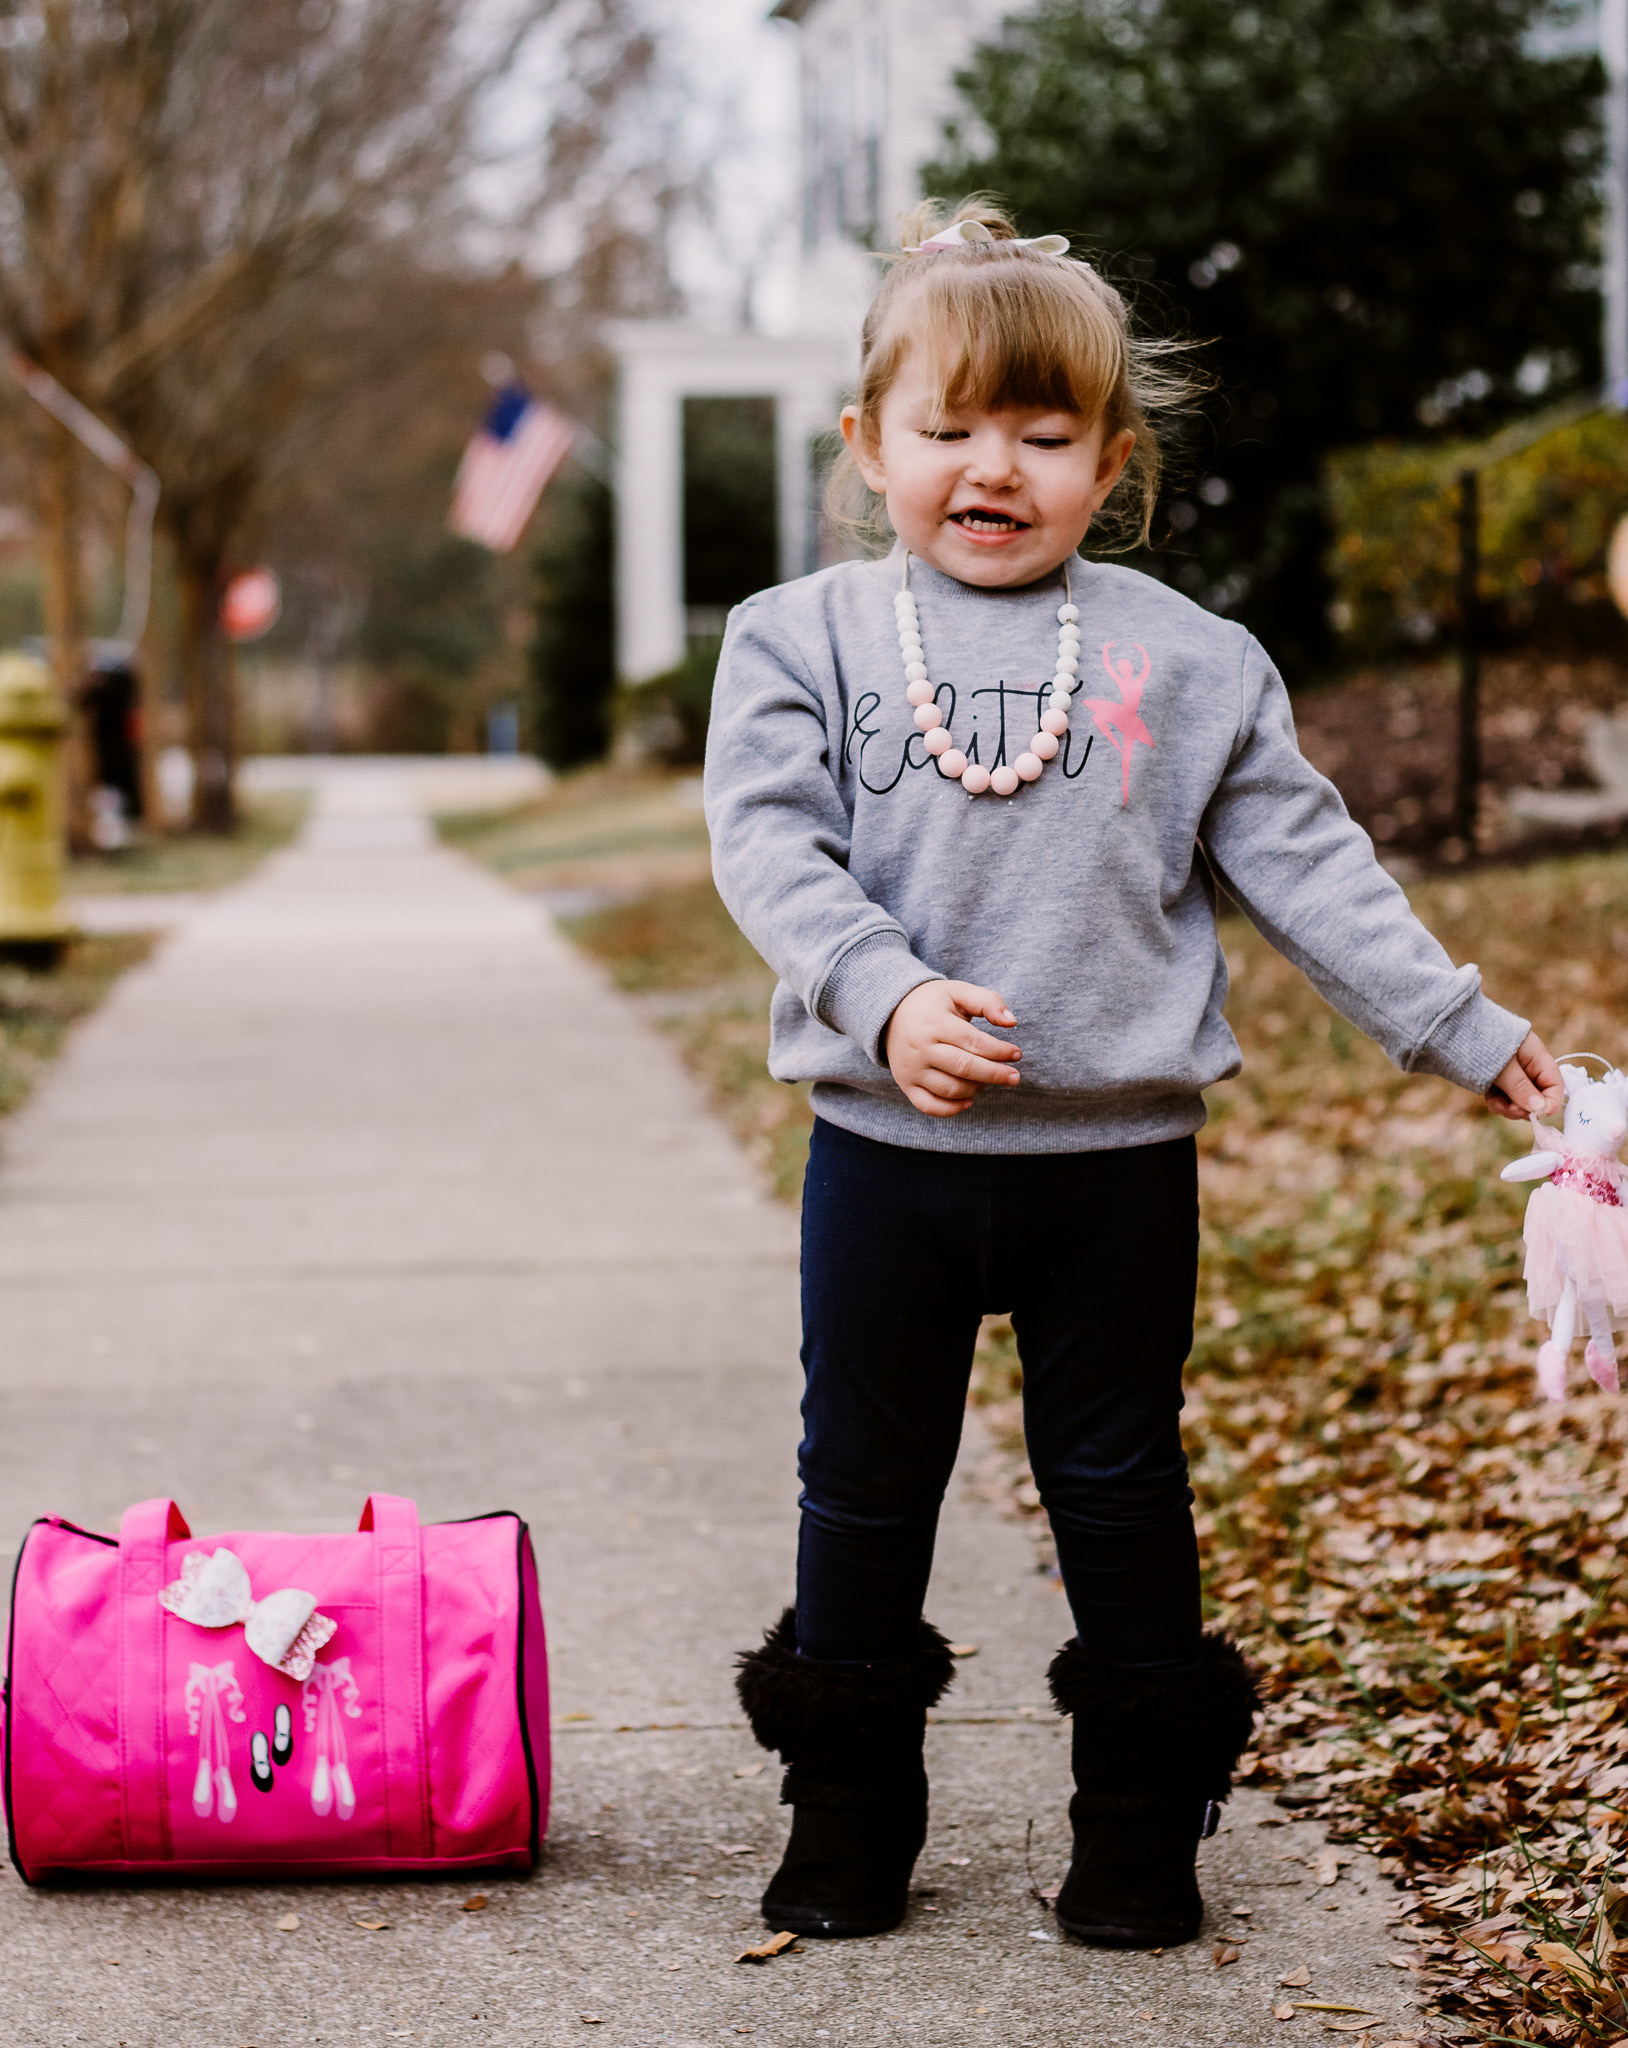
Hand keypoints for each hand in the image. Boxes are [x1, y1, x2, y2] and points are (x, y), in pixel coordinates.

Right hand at [883, 979, 1020, 1118]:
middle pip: (964, 1068)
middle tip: (1014, 1077)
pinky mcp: (906, 1085)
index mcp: (934, 1023)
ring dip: (977, 1089)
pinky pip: (930, 1106)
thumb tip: (1012, 1023)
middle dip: (995, 1074)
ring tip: (989, 1079)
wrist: (891, 1013)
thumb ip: (988, 1002)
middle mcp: (920, 1048)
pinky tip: (970, 1100)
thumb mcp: (958, 991)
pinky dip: (952, 1109)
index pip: (973, 1043)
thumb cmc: (933, 1003)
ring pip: (951, 1090)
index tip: (1016, 1054)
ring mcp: (911, 1070)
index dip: (999, 1051)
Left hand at [1485, 1029, 1563, 1121]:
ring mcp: (1511, 1073)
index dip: (1549, 1103)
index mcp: (1536, 1056)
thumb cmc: (1478, 1042)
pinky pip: (1504, 1098)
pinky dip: (1499, 1103)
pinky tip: (1489, 1099)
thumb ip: (1520, 1087)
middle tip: (1507, 1109)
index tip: (1533, 1115)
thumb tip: (1540, 1110)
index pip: (1555, 1085)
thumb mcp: (1501, 1066)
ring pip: (1520, 1100)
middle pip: (1538, 1097)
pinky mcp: (1496, 1079)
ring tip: (1494, 1103)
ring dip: (1509, 1107)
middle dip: (1524, 1107)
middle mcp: (1527, 1065)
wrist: (1450, 1027)